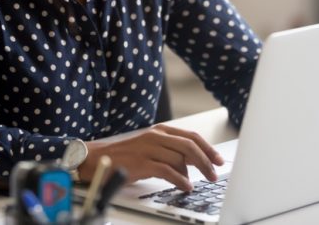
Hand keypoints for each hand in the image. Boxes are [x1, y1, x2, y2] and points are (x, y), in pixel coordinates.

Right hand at [78, 124, 223, 190]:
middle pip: (189, 146)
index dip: (208, 148)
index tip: (218, 159)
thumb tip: (194, 163)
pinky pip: (168, 171)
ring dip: (193, 173)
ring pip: (180, 158)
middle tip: (214, 173)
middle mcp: (156, 136)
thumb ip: (172, 152)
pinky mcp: (143, 162)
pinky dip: (180, 180)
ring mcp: (149, 148)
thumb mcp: (152, 148)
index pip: (191, 136)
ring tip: (198, 183)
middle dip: (206, 160)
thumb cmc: (127, 156)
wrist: (100, 159)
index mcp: (161, 131)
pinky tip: (185, 186)